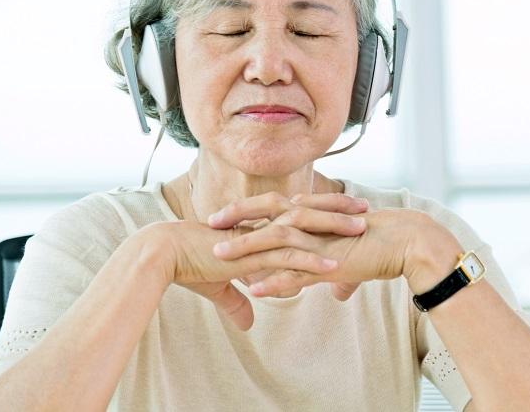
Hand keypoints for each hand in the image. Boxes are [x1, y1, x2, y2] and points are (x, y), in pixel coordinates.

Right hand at [157, 191, 368, 330]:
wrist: (165, 256)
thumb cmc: (189, 265)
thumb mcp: (219, 287)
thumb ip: (237, 301)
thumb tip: (246, 323)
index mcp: (257, 224)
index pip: (297, 210)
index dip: (322, 207)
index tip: (346, 207)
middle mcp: (261, 224)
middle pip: (307, 210)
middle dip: (337, 208)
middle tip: (365, 209)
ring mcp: (258, 237)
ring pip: (304, 228)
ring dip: (333, 228)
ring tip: (360, 231)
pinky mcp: (251, 254)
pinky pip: (288, 255)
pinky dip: (312, 260)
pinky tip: (334, 266)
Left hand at [212, 199, 431, 299]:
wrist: (407, 242)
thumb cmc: (383, 245)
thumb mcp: (355, 256)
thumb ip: (339, 271)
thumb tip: (336, 291)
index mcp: (315, 215)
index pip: (274, 206)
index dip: (246, 209)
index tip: (222, 215)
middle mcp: (314, 223)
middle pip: (267, 215)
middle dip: (236, 218)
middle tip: (209, 224)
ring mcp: (321, 242)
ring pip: (275, 242)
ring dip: (246, 249)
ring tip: (219, 257)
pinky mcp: (331, 262)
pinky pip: (297, 272)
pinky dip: (274, 281)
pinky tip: (255, 290)